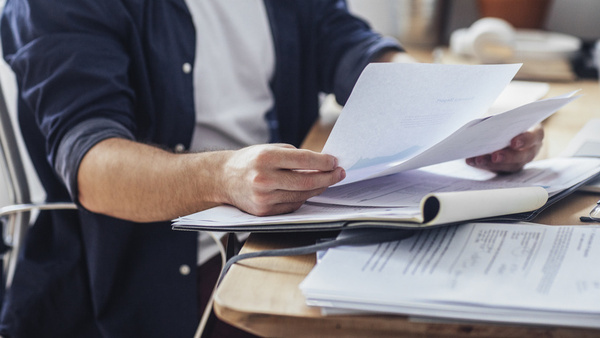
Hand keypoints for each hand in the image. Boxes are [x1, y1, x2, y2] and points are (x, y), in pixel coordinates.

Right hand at [220, 144, 344, 215]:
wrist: (223, 179)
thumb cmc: (249, 161)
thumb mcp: (269, 149)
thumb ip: (294, 156)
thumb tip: (322, 163)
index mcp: (266, 158)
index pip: (303, 160)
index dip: (323, 162)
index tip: (335, 161)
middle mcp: (264, 178)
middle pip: (306, 181)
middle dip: (327, 177)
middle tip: (339, 173)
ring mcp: (263, 197)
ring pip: (301, 196)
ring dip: (318, 188)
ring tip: (327, 181)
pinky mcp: (264, 211)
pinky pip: (292, 206)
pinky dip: (303, 198)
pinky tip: (308, 191)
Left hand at [466, 124, 543, 172]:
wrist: (503, 129)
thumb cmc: (506, 121)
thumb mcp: (506, 118)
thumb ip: (501, 121)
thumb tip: (485, 125)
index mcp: (535, 133)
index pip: (534, 137)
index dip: (525, 140)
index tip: (513, 142)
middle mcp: (530, 149)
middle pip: (522, 156)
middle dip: (507, 157)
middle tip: (494, 156)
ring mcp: (520, 161)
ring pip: (509, 166)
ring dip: (492, 164)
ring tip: (478, 160)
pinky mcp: (508, 168)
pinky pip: (497, 170)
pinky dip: (484, 165)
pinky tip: (471, 161)